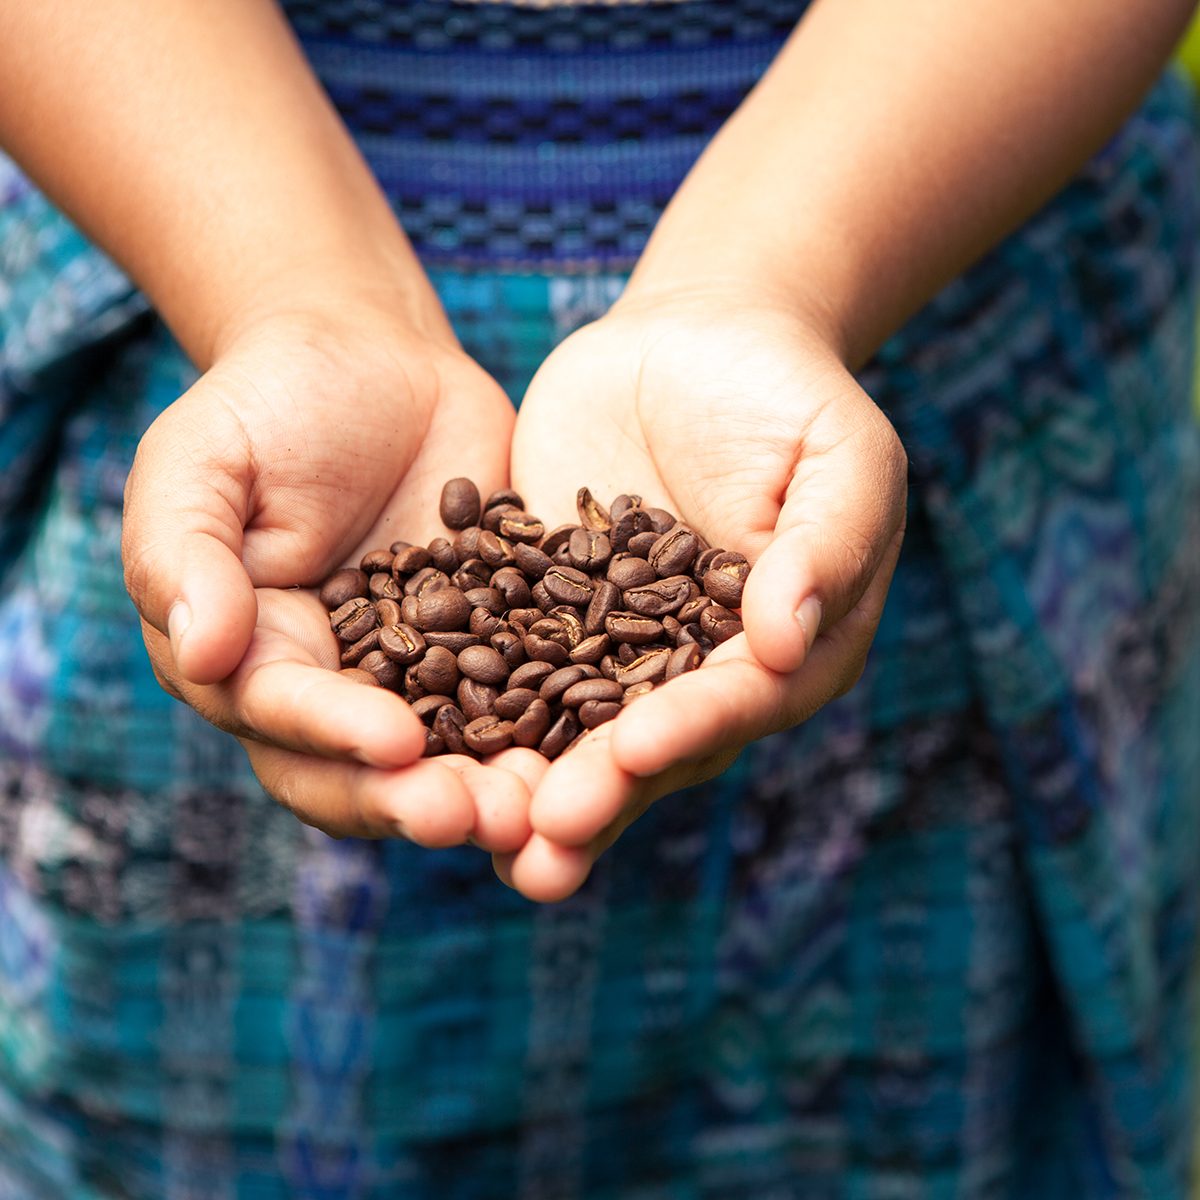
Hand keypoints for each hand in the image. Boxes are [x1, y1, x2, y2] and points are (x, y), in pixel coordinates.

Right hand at [122, 306, 534, 851]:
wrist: (369, 360)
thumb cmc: (265, 404)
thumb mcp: (199, 462)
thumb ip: (185, 554)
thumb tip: (199, 653)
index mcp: (254, 660)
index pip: (286, 718)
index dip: (337, 737)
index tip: (398, 744)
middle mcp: (339, 688)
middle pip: (369, 768)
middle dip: (420, 800)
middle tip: (481, 817)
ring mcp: (423, 671)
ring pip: (454, 751)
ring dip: (495, 786)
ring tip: (546, 805)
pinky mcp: (495, 639)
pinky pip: (528, 690)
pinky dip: (558, 723)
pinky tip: (603, 740)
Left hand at [495, 288, 906, 900]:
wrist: (696, 340)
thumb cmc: (788, 391)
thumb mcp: (838, 457)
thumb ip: (826, 545)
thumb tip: (788, 640)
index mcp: (783, 651)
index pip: (735, 703)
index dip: (686, 731)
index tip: (632, 754)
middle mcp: (696, 671)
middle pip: (649, 745)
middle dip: (597, 794)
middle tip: (541, 846)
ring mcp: (616, 649)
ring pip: (572, 728)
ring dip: (528, 785)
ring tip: (475, 836)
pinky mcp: (547, 614)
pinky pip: (507, 664)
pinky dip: (469, 706)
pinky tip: (416, 742)